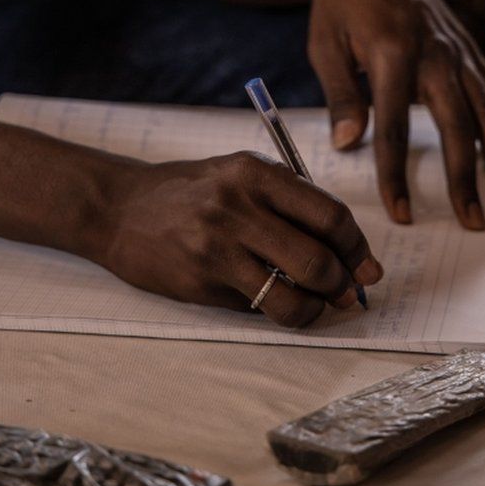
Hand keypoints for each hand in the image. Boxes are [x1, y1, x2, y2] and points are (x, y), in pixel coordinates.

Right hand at [99, 151, 382, 326]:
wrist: (117, 208)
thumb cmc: (188, 192)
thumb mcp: (238, 175)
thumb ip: (287, 202)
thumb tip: (344, 251)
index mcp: (256, 173)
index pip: (330, 215)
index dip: (357, 248)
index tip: (366, 266)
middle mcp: (238, 206)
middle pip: (318, 259)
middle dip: (344, 284)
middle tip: (347, 293)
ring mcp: (216, 247)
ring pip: (292, 296)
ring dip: (314, 309)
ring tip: (313, 306)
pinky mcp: (199, 281)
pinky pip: (257, 307)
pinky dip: (276, 312)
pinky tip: (273, 303)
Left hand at [308, 0, 484, 229]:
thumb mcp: (326, 44)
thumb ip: (341, 95)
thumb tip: (348, 146)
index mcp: (393, 57)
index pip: (396, 129)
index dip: (398, 176)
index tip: (403, 214)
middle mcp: (436, 57)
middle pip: (457, 128)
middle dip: (466, 180)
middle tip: (474, 222)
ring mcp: (460, 54)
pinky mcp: (471, 52)